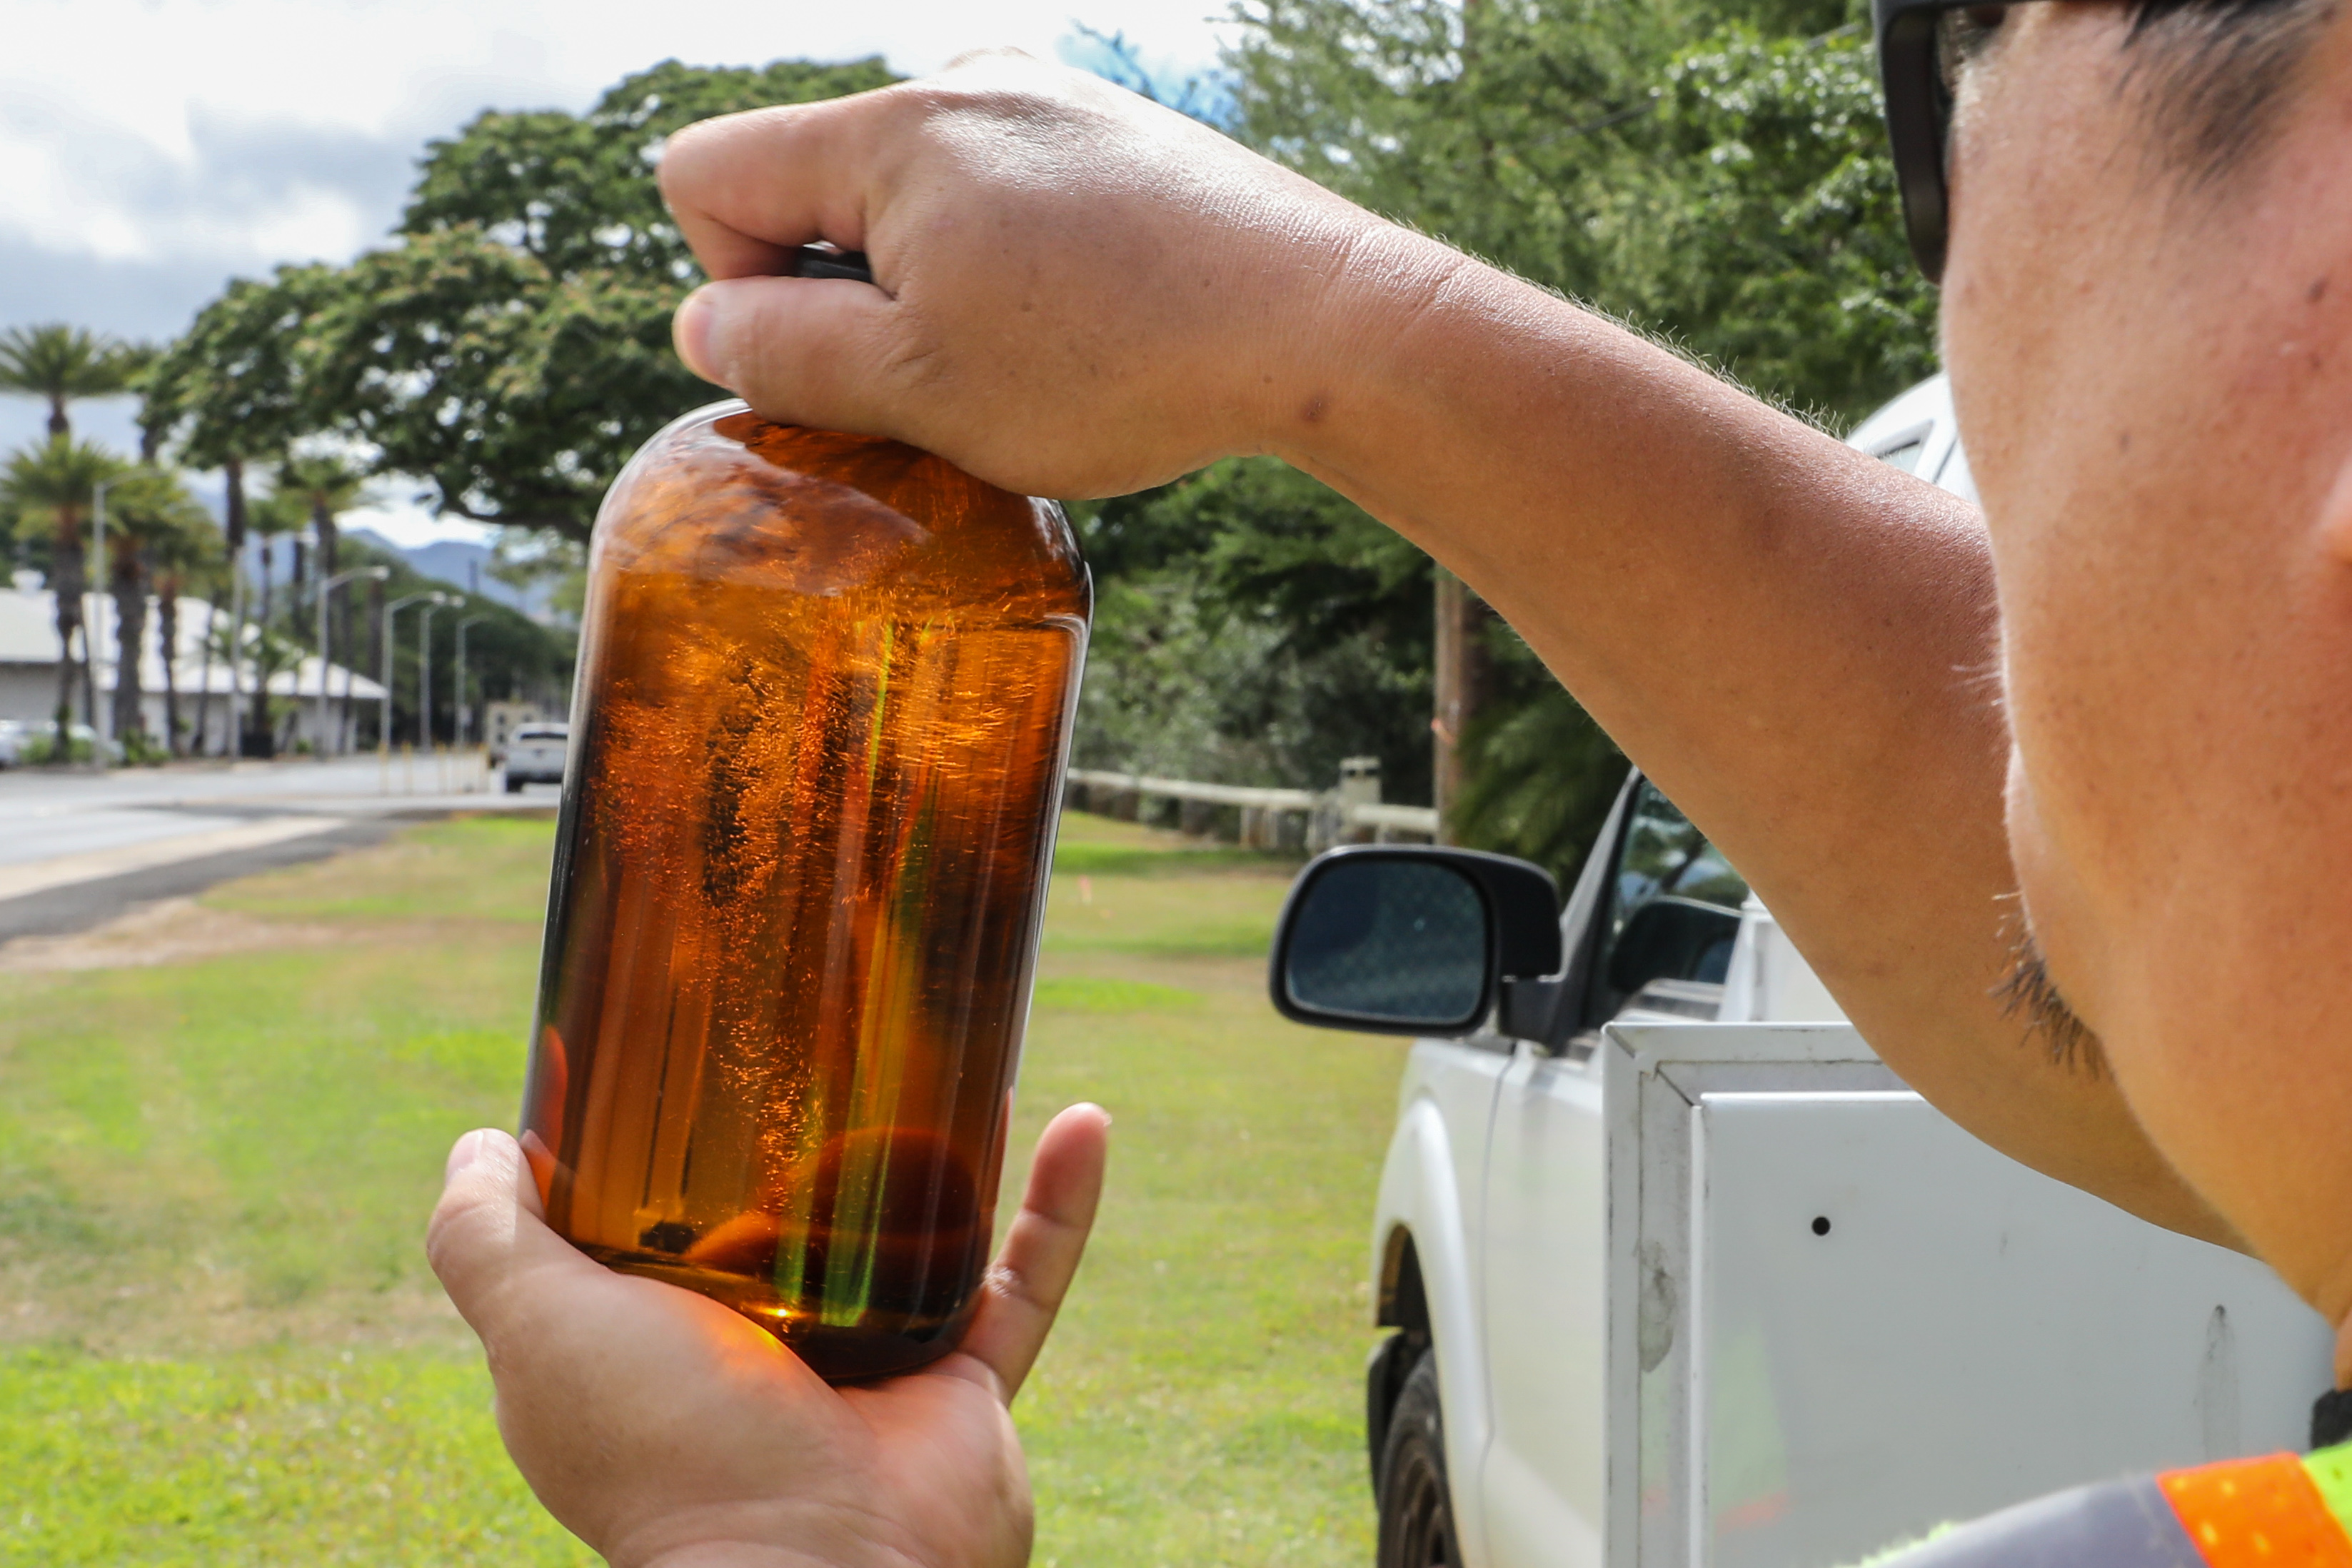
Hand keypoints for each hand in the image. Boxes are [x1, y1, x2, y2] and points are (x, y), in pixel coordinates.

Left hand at [426, 1104, 1110, 1567]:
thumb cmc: (668, 1459)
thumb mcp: (539, 1330)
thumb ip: (486, 1242)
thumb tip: (478, 1141)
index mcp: (660, 1344)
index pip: (661, 1226)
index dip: (672, 1141)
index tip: (695, 1042)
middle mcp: (763, 1358)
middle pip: (800, 1219)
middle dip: (827, 1131)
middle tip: (848, 1023)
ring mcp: (872, 1371)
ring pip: (924, 1236)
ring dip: (956, 1150)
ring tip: (966, 1052)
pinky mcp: (965, 1389)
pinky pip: (1025, 1280)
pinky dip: (1060, 1208)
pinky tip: (1085, 1122)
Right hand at [658, 51, 1438, 499]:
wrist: (1320, 323)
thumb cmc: (1120, 360)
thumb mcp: (918, 386)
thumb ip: (781, 355)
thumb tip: (702, 325)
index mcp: (891, 128)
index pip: (707, 176)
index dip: (734, 289)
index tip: (840, 358)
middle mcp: (964, 83)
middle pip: (812, 188)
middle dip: (847, 296)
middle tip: (950, 375)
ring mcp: (1047, 101)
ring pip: (912, 205)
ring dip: (933, 293)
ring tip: (1034, 357)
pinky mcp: (1111, 139)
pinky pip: (1001, 202)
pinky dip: (1012, 273)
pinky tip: (1088, 328)